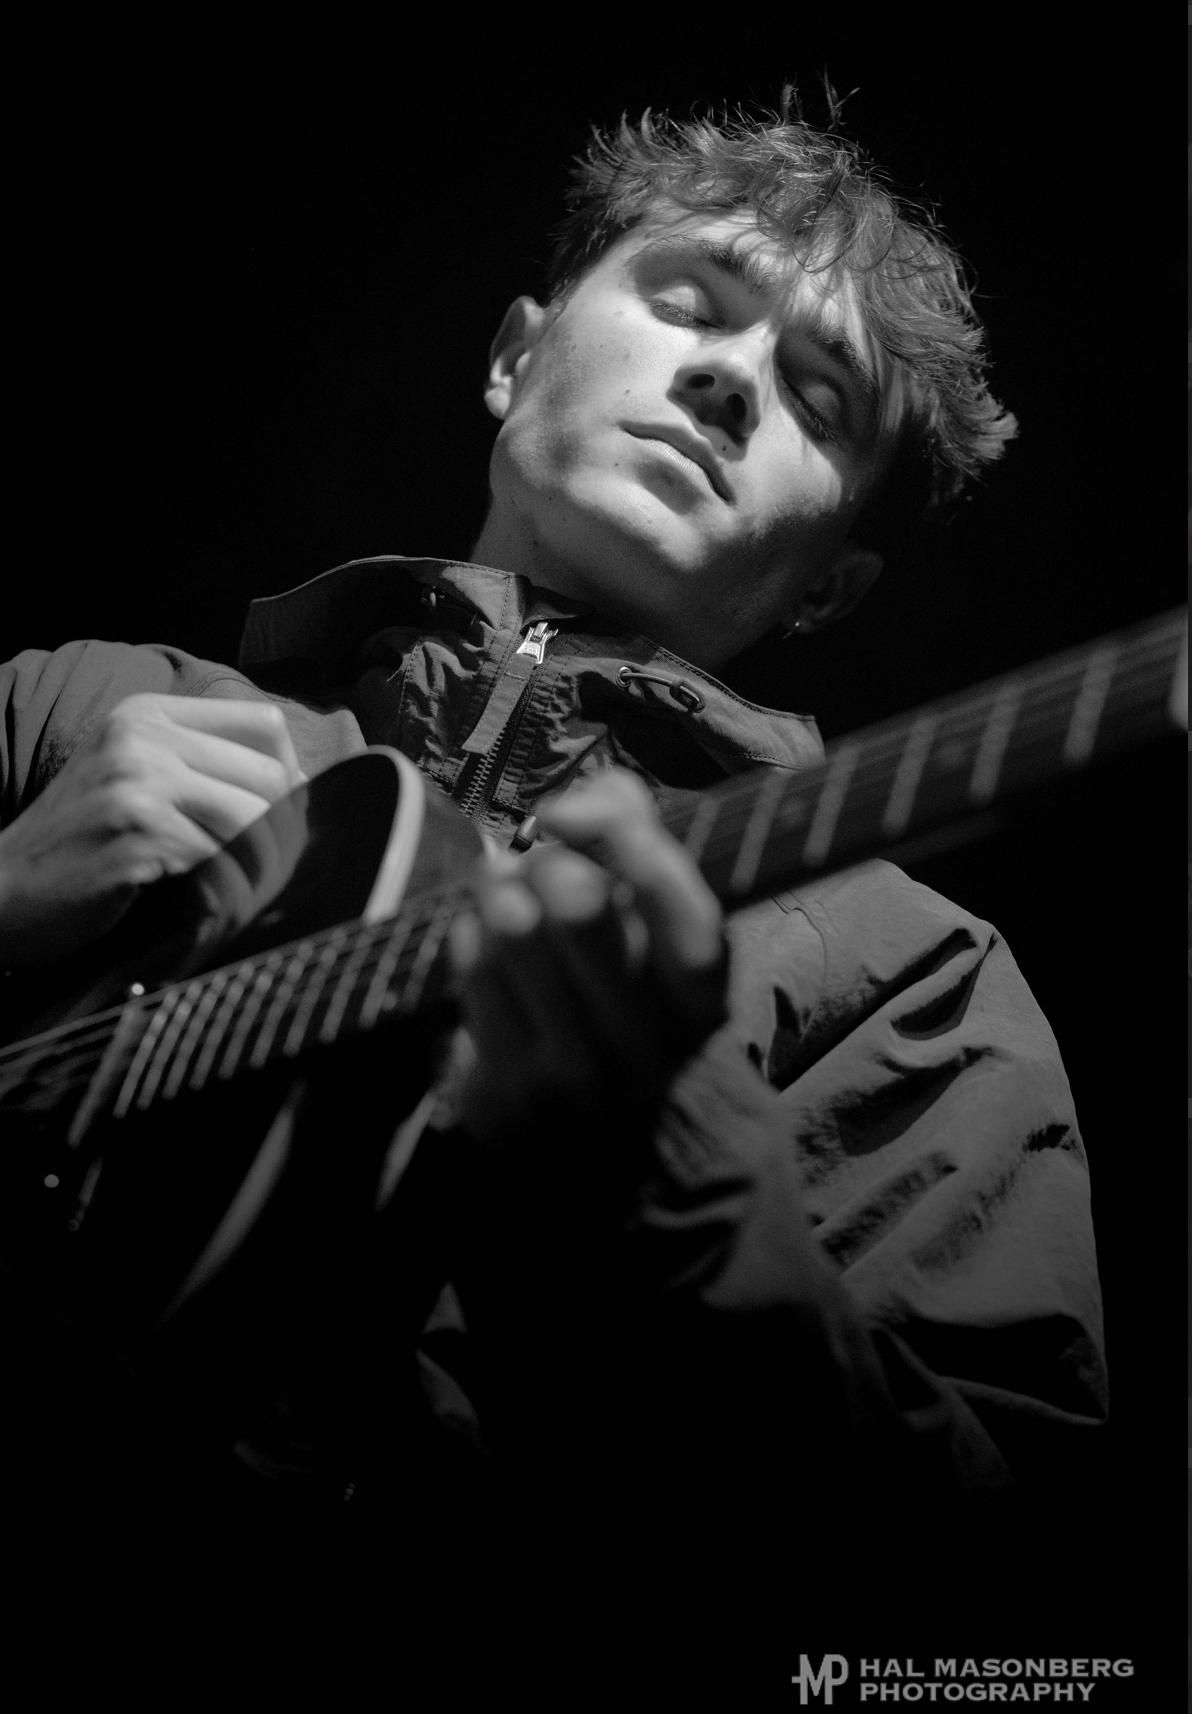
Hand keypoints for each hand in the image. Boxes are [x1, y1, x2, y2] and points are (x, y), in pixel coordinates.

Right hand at [0, 694, 304, 966]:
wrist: (3, 891)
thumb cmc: (80, 847)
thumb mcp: (133, 780)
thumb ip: (198, 767)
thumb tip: (297, 783)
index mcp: (147, 714)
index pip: (263, 724)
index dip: (290, 774)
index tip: (286, 817)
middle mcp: (143, 734)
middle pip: (268, 773)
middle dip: (287, 828)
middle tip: (282, 867)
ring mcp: (138, 778)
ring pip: (254, 815)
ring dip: (266, 862)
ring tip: (258, 889)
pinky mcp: (138, 829)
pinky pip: (222, 853)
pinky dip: (232, 883)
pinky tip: (220, 902)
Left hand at [449, 769, 727, 1145]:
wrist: (562, 1103)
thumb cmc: (608, 967)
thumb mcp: (639, 898)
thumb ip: (625, 821)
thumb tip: (569, 811)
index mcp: (703, 999)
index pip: (690, 923)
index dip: (631, 848)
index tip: (566, 814)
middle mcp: (653, 1046)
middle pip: (580, 906)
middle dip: (543, 860)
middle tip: (536, 862)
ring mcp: (584, 1075)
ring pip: (515, 929)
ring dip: (497, 889)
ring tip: (503, 890)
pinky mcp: (518, 1089)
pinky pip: (475, 969)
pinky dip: (470, 937)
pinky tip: (488, 947)